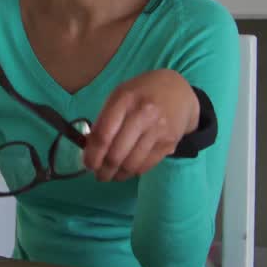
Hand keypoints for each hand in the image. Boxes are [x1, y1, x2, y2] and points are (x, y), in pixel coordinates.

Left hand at [83, 69, 199, 181]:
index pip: (104, 135)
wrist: (179, 90)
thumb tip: (90, 149)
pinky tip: (127, 171)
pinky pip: (146, 165)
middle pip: (117, 154)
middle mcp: (143, 114)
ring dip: (118, 175)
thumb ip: (104, 120)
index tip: (88, 164)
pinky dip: (133, 172)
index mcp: (124, 100)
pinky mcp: (169, 143)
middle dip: (104, 170)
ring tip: (111, 176)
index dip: (93, 155)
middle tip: (99, 175)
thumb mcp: (119, 97)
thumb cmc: (142, 93)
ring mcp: (158, 130)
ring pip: (132, 164)